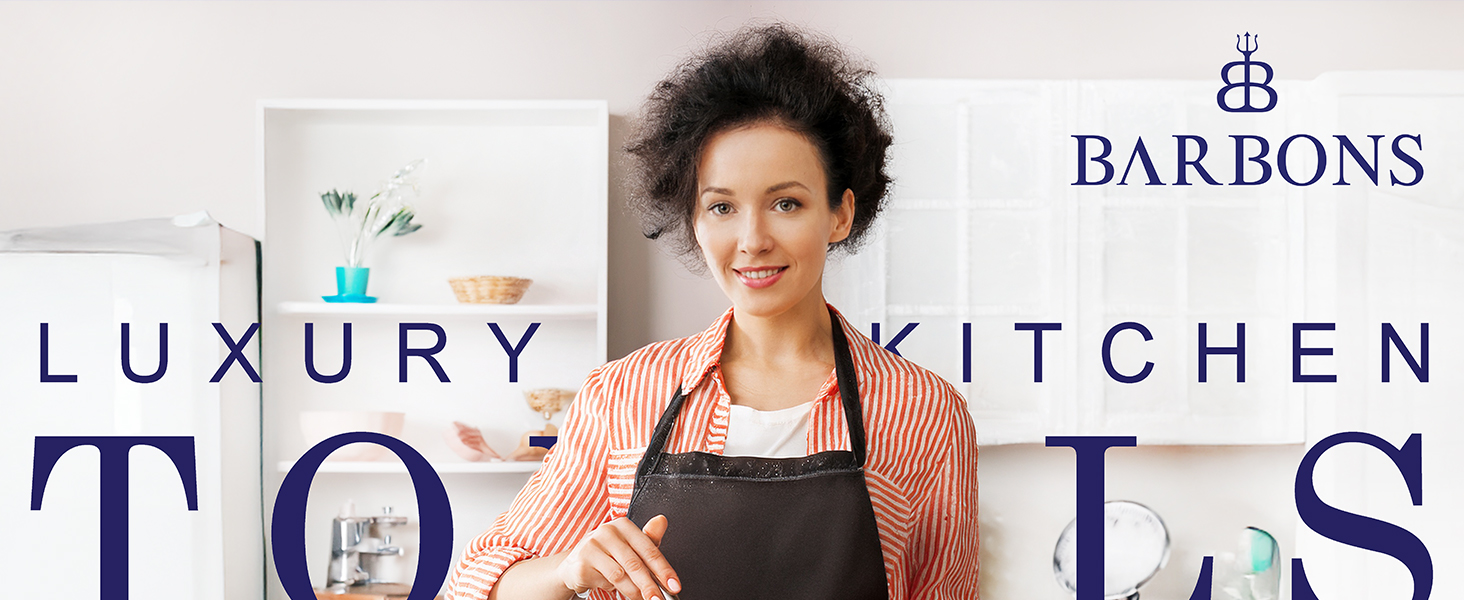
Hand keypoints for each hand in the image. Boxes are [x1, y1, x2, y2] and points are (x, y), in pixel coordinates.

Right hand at [556, 515, 681, 599]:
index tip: (673, 585)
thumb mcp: (630, 546)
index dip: (663, 569)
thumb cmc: (607, 554)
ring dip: (633, 591)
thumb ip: (648, 540)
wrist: (575, 563)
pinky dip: (611, 588)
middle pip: (634, 563)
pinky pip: (604, 582)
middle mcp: (607, 532)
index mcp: (623, 525)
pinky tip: (611, 586)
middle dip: (649, 585)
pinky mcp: (581, 563)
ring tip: (639, 598)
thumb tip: (662, 521)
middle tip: (657, 599)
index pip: (648, 548)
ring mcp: (591, 546)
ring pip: (620, 576)